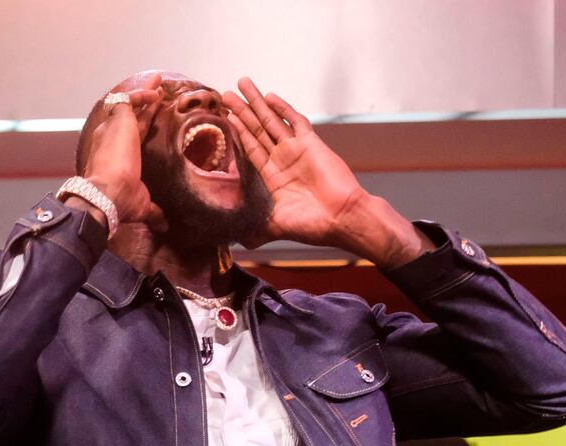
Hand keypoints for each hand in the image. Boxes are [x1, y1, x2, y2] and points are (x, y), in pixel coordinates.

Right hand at [82, 73, 166, 230]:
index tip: (153, 115)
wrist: (107, 195)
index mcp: (116, 156)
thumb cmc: (120, 202)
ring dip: (144, 92)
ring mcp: (112, 128)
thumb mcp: (142, 204)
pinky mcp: (118, 120)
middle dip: (144, 102)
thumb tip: (164, 223)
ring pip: (128, 103)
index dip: (143, 124)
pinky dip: (142, 94)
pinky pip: (128, 99)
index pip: (132, 135)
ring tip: (158, 82)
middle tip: (157, 91)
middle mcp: (110, 138)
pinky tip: (157, 93)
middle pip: (129, 115)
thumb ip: (154, 211)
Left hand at [223, 78, 432, 266]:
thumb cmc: (312, 225)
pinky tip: (269, 97)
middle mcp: (281, 161)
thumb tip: (241, 242)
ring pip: (271, 121)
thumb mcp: (275, 226)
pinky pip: (295, 122)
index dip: (236, 134)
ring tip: (241, 84)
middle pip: (256, 130)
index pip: (249, 150)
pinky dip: (283, 109)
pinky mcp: (312, 144)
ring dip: (256, 103)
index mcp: (271, 179)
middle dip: (241, 112)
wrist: (343, 218)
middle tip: (225, 94)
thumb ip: (256, 229)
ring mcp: (296, 150)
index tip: (222, 119)